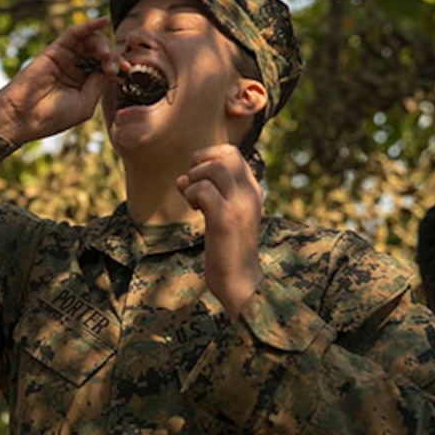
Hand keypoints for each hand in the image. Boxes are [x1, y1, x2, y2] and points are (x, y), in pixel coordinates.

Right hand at [0, 17, 121, 144]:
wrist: (24, 116)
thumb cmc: (53, 116)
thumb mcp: (86, 103)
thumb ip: (99, 83)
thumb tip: (112, 67)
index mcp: (85, 87)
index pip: (107, 70)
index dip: (119, 67)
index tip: (127, 71)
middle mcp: (77, 71)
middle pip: (100, 54)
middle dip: (111, 57)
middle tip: (113, 67)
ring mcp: (66, 60)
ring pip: (90, 43)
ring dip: (102, 45)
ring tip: (104, 54)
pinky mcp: (55, 50)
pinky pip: (74, 34)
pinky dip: (88, 26)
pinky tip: (103, 21)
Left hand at [176, 144, 263, 318]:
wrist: (240, 281)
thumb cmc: (227, 248)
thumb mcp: (222, 215)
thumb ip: (207, 193)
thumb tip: (181, 178)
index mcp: (252, 190)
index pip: (232, 153)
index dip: (208, 157)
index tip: (199, 179)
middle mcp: (250, 193)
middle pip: (225, 154)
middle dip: (200, 164)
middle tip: (193, 187)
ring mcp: (239, 205)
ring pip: (214, 168)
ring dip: (195, 180)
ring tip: (194, 201)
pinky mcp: (226, 219)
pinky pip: (204, 190)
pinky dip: (192, 195)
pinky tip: (196, 211)